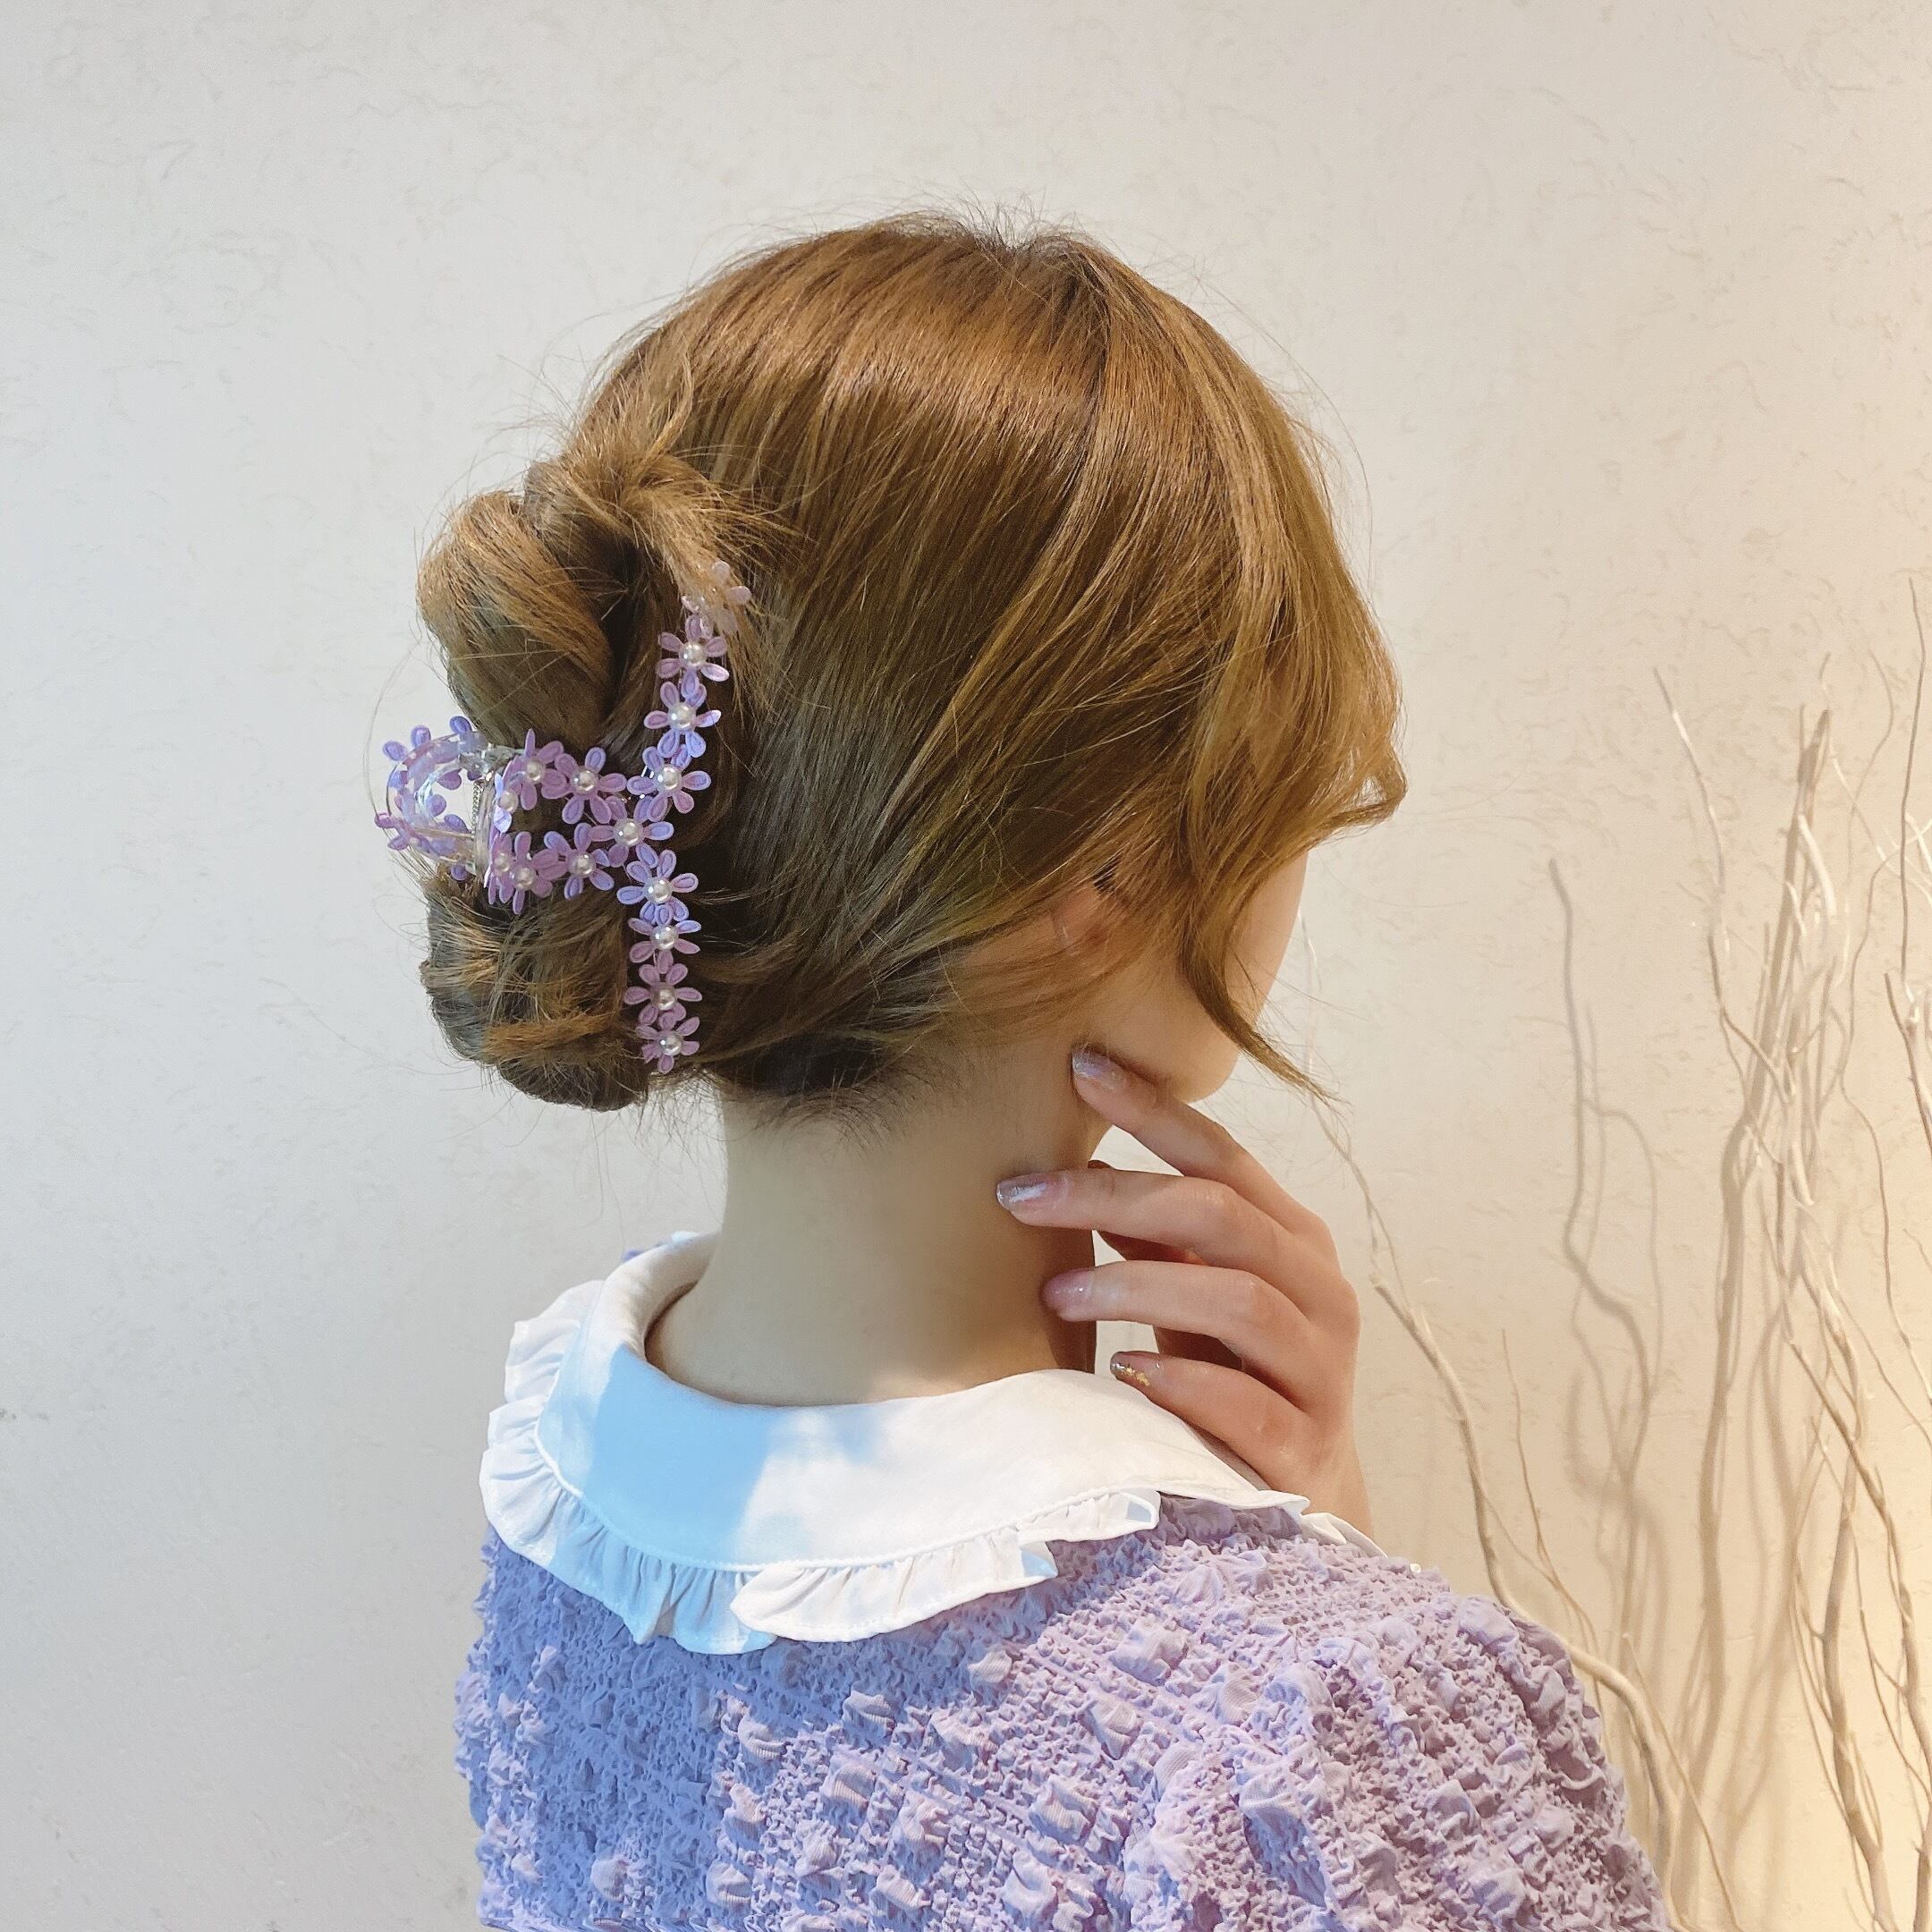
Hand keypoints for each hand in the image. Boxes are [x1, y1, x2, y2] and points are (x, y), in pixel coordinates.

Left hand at [995, 1045, 1371, 1535]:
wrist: (1303, 1495)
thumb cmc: (1235, 1372)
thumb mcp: (1194, 1292)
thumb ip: (1156, 1235)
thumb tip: (1080, 1168)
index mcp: (1291, 1237)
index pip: (1222, 1155)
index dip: (1153, 1108)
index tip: (1078, 1067)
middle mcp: (1317, 1289)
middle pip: (1221, 1215)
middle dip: (1115, 1197)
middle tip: (1022, 1196)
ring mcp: (1318, 1369)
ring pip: (1240, 1299)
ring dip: (1137, 1285)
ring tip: (1055, 1293)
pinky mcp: (1304, 1445)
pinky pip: (1248, 1403)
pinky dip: (1182, 1381)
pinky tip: (1124, 1370)